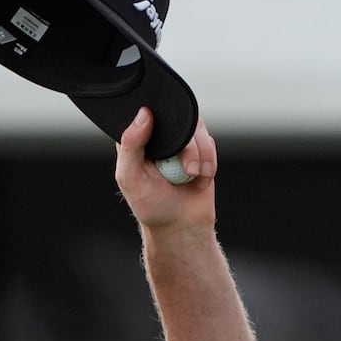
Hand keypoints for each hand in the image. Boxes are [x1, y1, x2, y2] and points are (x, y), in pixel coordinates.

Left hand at [114, 107, 216, 233]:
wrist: (182, 226)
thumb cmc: (152, 206)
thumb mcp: (131, 178)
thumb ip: (131, 146)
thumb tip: (144, 114)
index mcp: (135, 140)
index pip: (142, 114)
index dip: (154, 120)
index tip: (163, 144)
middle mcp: (158, 137)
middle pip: (176, 118)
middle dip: (188, 144)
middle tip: (187, 169)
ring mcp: (180, 142)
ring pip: (196, 128)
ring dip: (201, 154)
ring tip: (194, 175)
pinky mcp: (200, 150)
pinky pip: (209, 142)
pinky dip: (209, 161)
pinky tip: (201, 178)